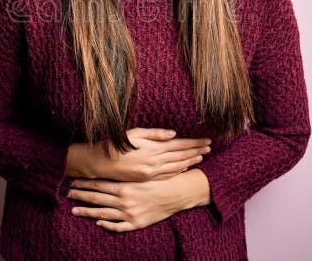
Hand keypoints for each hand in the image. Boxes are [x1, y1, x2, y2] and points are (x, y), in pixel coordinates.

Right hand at [66, 127, 210, 181]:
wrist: (101, 164)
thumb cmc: (116, 144)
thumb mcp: (134, 133)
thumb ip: (155, 134)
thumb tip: (174, 134)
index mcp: (154, 149)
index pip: (180, 145)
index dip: (194, 142)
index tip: (207, 140)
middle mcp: (155, 162)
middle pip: (181, 156)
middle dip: (197, 151)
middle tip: (210, 148)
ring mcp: (152, 172)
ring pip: (177, 166)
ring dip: (190, 161)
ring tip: (202, 157)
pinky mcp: (147, 178)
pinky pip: (167, 175)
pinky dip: (178, 171)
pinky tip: (185, 168)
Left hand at [67, 169, 209, 231]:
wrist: (177, 193)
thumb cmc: (160, 177)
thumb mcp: (144, 167)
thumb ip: (128, 164)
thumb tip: (115, 157)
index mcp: (124, 186)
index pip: (98, 184)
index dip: (84, 183)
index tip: (73, 181)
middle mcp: (123, 201)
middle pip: (96, 199)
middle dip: (80, 196)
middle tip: (67, 193)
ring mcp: (128, 214)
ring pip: (102, 214)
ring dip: (86, 212)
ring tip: (73, 210)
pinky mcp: (136, 223)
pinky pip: (118, 227)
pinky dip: (106, 225)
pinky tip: (97, 223)